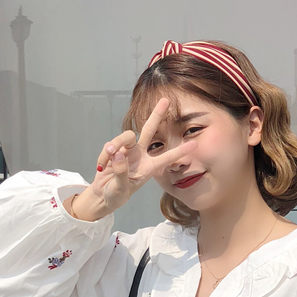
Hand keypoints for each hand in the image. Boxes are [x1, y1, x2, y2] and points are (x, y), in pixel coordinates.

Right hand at [87, 98, 198, 213]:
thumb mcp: (121, 188)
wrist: (103, 196)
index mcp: (149, 167)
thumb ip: (121, 172)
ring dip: (115, 145)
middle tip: (165, 100)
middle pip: (149, 130)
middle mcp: (140, 155)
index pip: (167, 157)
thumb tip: (118, 154)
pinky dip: (103, 156)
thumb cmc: (117, 195)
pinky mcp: (113, 150)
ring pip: (125, 137)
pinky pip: (109, 146)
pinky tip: (101, 167)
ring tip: (108, 158)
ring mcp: (127, 151)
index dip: (180, 151)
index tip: (195, 145)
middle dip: (156, 115)